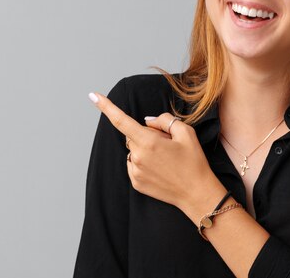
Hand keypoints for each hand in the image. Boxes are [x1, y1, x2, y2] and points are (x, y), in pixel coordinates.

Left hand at [88, 92, 224, 215]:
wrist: (197, 194)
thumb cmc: (194, 162)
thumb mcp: (186, 133)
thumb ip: (164, 120)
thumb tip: (147, 121)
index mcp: (149, 142)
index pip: (121, 120)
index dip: (106, 107)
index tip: (93, 96)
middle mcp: (138, 157)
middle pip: (133, 135)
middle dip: (146, 134)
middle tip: (167, 144)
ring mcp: (135, 172)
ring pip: (133, 150)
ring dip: (145, 149)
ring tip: (166, 159)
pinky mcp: (136, 183)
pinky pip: (134, 164)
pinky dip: (143, 162)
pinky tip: (160, 168)